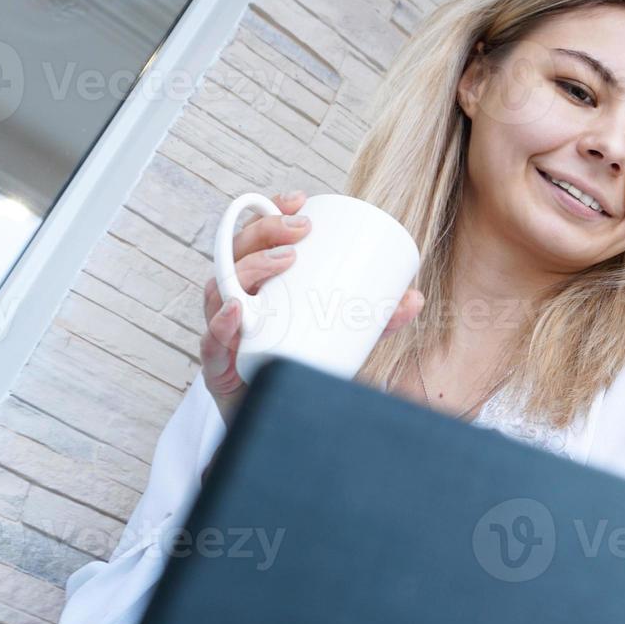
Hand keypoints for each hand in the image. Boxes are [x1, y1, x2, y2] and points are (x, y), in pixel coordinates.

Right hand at [200, 190, 424, 426]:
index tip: (301, 201)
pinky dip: (221, 326)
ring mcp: (221, 333)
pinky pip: (210, 344)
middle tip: (302, 231)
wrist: (278, 423)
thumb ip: (375, 320)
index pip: (253, 238)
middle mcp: (232, 303)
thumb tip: (414, 299)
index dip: (270, 212)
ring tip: (284, 261)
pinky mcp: (217, 369)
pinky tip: (236, 310)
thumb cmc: (304, 366)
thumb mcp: (344, 336)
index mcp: (255, 286)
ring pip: (219, 290)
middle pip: (235, 254)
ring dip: (249, 268)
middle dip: (265, 231)